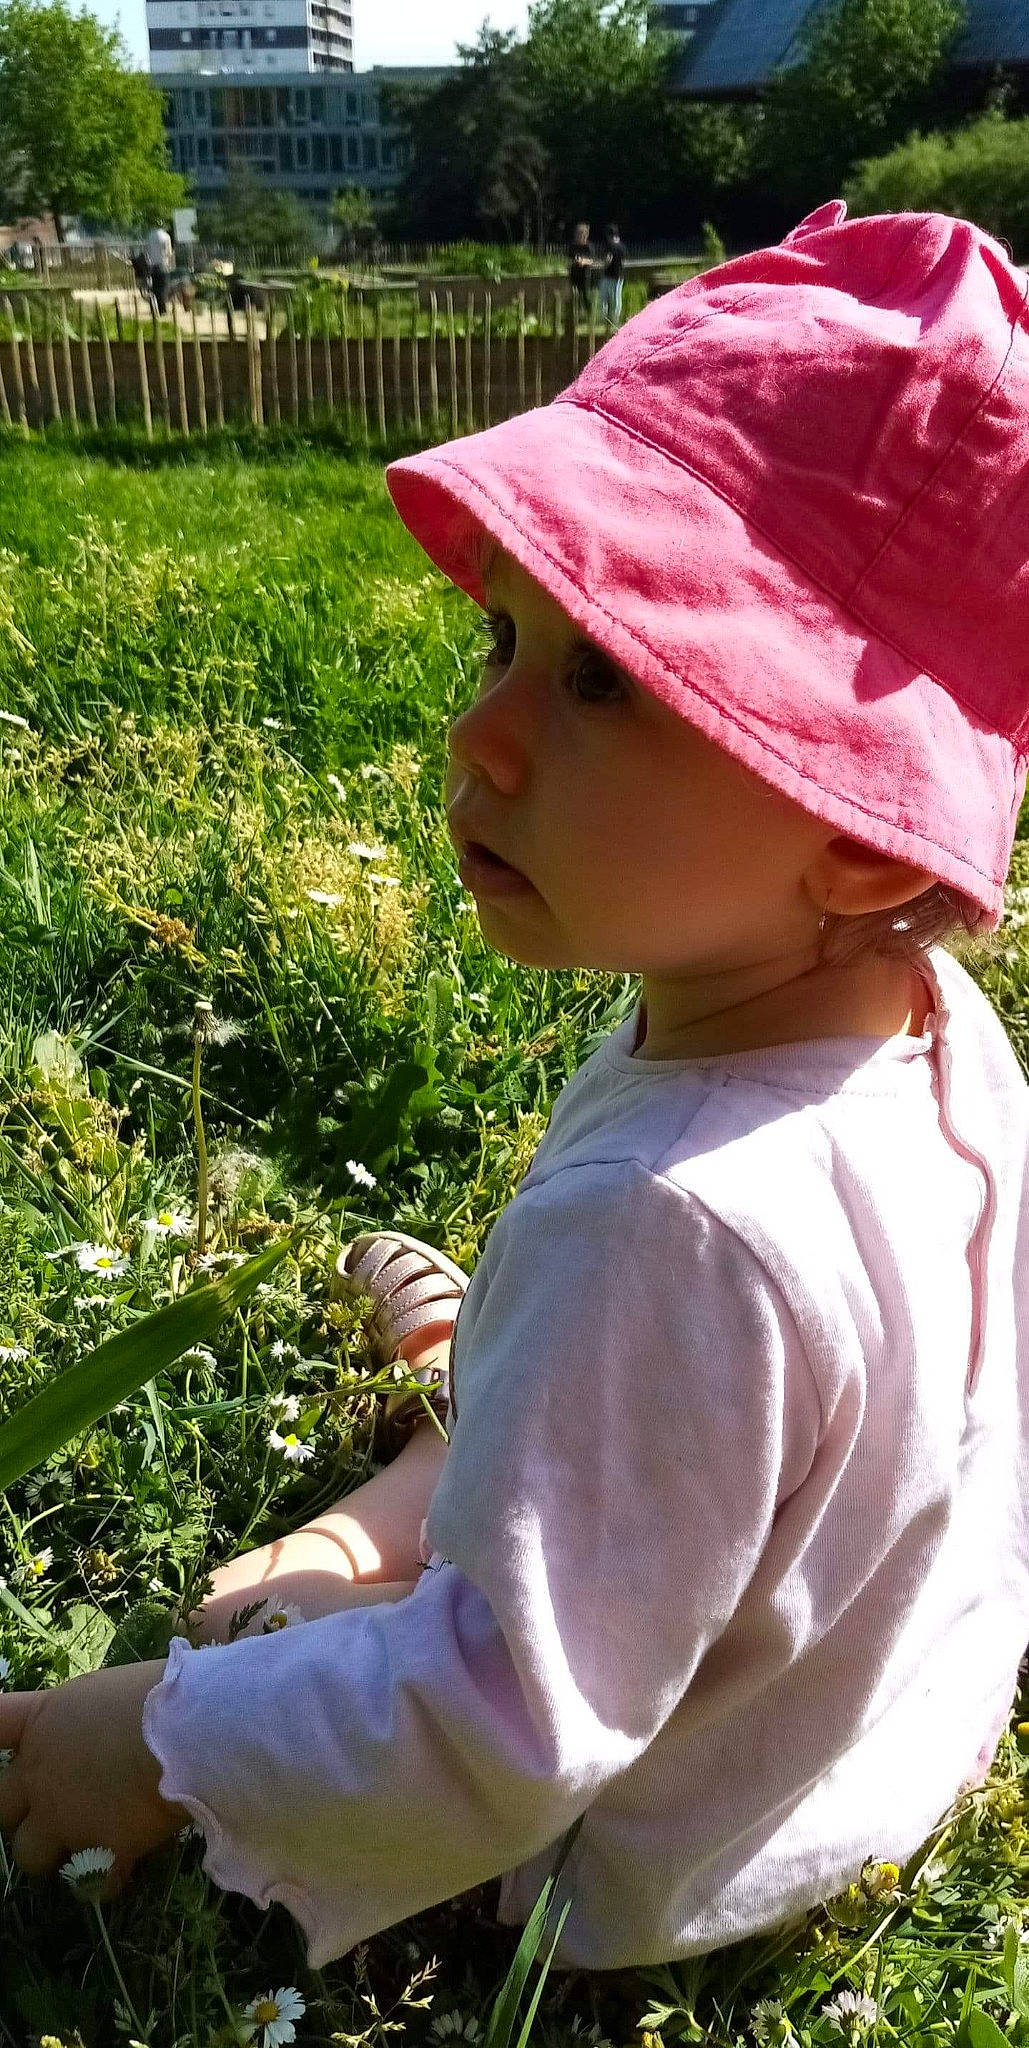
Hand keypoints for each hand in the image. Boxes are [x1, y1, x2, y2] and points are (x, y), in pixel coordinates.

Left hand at [0, 1659, 190, 1897]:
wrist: (190, 1731)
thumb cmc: (159, 1695)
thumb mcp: (107, 1696)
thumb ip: (83, 1726)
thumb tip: (96, 1738)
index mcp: (44, 1723)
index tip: (4, 1754)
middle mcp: (40, 1774)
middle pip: (1, 1807)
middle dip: (23, 1811)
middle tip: (56, 1806)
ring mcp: (62, 1819)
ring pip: (30, 1856)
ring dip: (55, 1851)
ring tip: (90, 1842)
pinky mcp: (96, 1853)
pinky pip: (90, 1884)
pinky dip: (106, 1878)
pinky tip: (126, 1864)